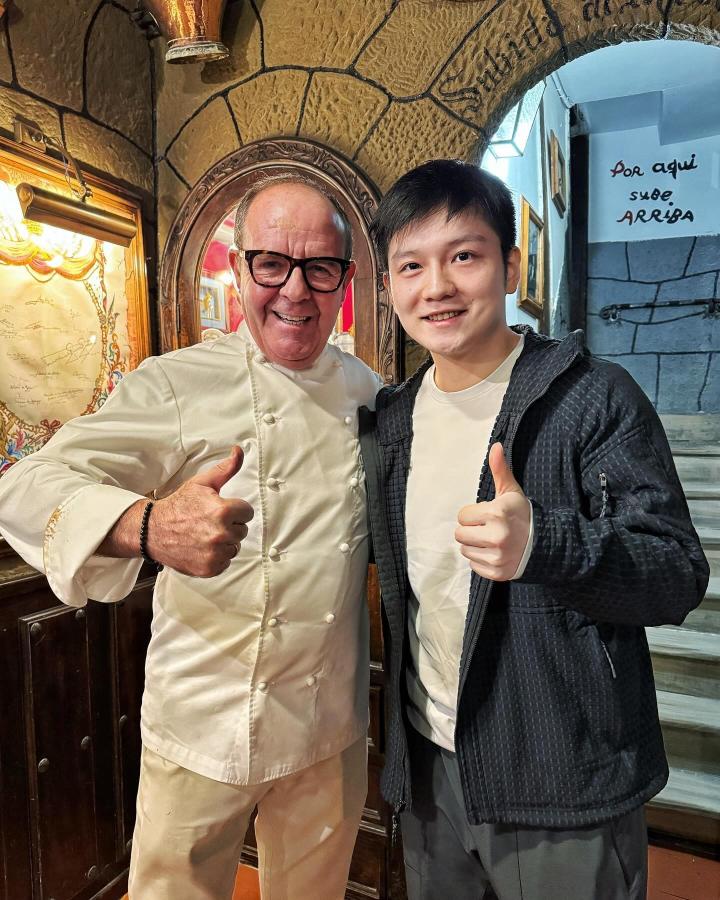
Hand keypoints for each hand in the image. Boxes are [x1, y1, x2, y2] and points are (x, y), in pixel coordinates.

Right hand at [148, 446, 253, 576]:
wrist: (153, 530)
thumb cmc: (178, 505)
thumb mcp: (202, 483)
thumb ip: (226, 469)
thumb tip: (238, 451)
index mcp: (223, 511)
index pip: (247, 512)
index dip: (235, 510)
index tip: (220, 510)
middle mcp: (221, 534)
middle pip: (242, 530)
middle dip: (230, 526)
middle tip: (209, 522)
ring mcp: (215, 553)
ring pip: (235, 547)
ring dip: (224, 542)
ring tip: (205, 535)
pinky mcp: (209, 568)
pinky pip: (225, 562)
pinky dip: (216, 557)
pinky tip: (202, 548)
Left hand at [455, 442, 530, 580]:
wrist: (544, 544)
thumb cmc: (522, 515)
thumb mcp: (511, 491)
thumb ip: (500, 469)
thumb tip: (495, 445)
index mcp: (497, 513)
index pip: (462, 516)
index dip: (473, 514)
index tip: (487, 515)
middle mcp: (497, 536)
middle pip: (460, 534)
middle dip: (471, 530)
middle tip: (487, 528)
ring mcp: (497, 557)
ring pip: (465, 550)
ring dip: (474, 545)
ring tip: (491, 540)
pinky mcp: (497, 573)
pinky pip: (473, 565)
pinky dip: (480, 560)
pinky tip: (494, 552)